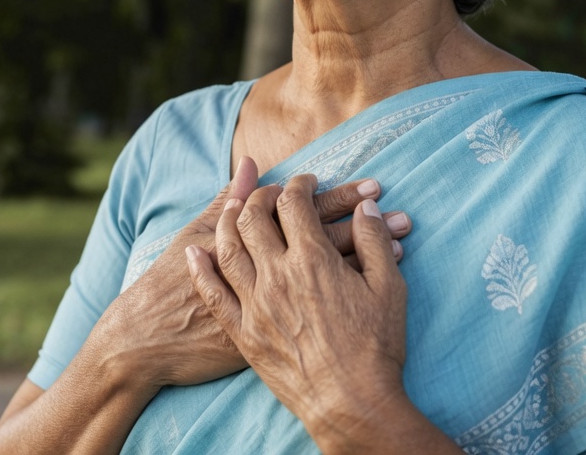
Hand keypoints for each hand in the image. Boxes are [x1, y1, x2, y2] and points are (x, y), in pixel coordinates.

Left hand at [185, 174, 410, 445]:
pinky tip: (196, 252)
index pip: (294, 203)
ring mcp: (255, 304)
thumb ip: (375, 241)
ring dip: (228, 221)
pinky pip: (212, 293)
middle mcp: (277, 275)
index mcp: (313, 259)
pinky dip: (201, 268)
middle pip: (253, 218)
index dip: (299, 185)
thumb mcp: (389, 287)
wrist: (351, 403)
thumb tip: (367, 208)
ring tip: (235, 210)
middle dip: (261, 195)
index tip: (306, 183)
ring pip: (227, 248)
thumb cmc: (376, 347)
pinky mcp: (243, 333)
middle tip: (271, 193)